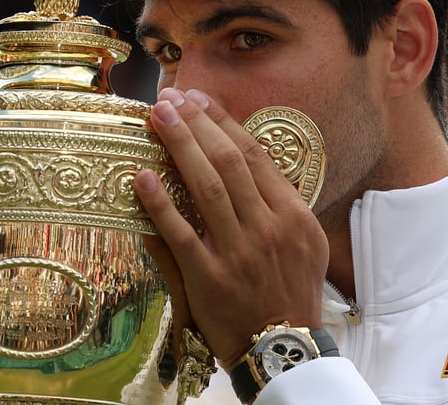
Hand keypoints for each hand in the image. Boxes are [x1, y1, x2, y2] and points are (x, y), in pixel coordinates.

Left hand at [135, 88, 328, 368]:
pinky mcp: (209, 277)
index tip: (198, 99)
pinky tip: (141, 176)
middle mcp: (267, 227)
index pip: (253, 155)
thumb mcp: (306, 243)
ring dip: (179, 147)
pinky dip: (160, 203)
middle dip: (196, 124)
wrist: (284, 348)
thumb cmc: (291, 292)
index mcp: (293, 215)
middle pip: (227, 162)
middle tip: (169, 99)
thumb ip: (280, 203)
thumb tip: (249, 161)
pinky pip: (180, 233)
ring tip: (157, 118)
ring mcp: (238, 252)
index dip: (222, 122)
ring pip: (205, 187)